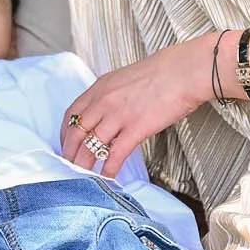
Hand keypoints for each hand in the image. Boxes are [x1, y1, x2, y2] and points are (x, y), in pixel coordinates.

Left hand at [58, 38, 210, 177]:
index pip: (72, 113)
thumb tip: (106, 113)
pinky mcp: (136, 129)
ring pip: (91, 145)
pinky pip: (115, 154)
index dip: (65, 133)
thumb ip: (111, 95)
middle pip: (76, 132)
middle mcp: (104, 101)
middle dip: (69, 153)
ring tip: (83, 176)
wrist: (184, 72)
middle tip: (69, 166)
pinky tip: (107, 177)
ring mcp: (118, 116)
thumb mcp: (124, 78)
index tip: (65, 145)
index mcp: (100, 87)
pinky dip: (108, 169)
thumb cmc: (161, 73)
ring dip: (84, 164)